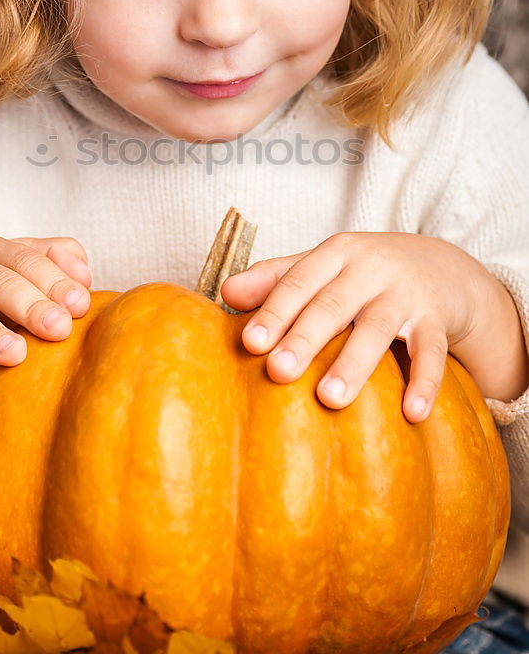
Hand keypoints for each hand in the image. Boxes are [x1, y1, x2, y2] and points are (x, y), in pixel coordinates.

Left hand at [221, 231, 493, 422]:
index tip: (249, 344)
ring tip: (330, 399)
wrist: (444, 267)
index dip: (273, 312)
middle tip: (278, 372)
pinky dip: (425, 382)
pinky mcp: (438, 319)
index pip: (298, 281)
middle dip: (305, 338)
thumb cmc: (365, 273)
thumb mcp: (324, 266)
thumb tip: (225, 293)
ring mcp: (407, 293)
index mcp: (336, 254)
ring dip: (354, 364)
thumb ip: (276, 278)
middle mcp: (371, 268)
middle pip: (333, 304)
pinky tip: (411, 414)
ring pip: (378, 328)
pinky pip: (433, 352)